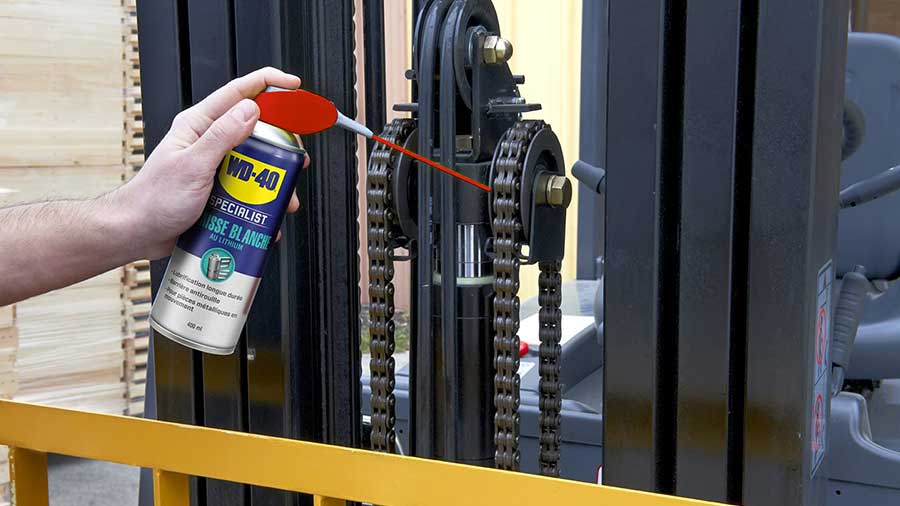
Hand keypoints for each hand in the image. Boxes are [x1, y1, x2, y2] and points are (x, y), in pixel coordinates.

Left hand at [115, 67, 308, 259]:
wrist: (139, 233)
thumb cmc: (154, 199)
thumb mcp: (193, 164)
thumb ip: (222, 136)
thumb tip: (251, 110)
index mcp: (199, 124)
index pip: (239, 92)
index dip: (270, 84)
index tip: (294, 86)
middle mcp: (210, 141)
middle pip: (257, 130)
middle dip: (282, 146)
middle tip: (295, 159)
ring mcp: (216, 165)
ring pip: (258, 163)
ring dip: (274, 182)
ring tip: (282, 199)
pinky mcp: (220, 188)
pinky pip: (250, 189)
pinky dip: (262, 202)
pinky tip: (264, 215)